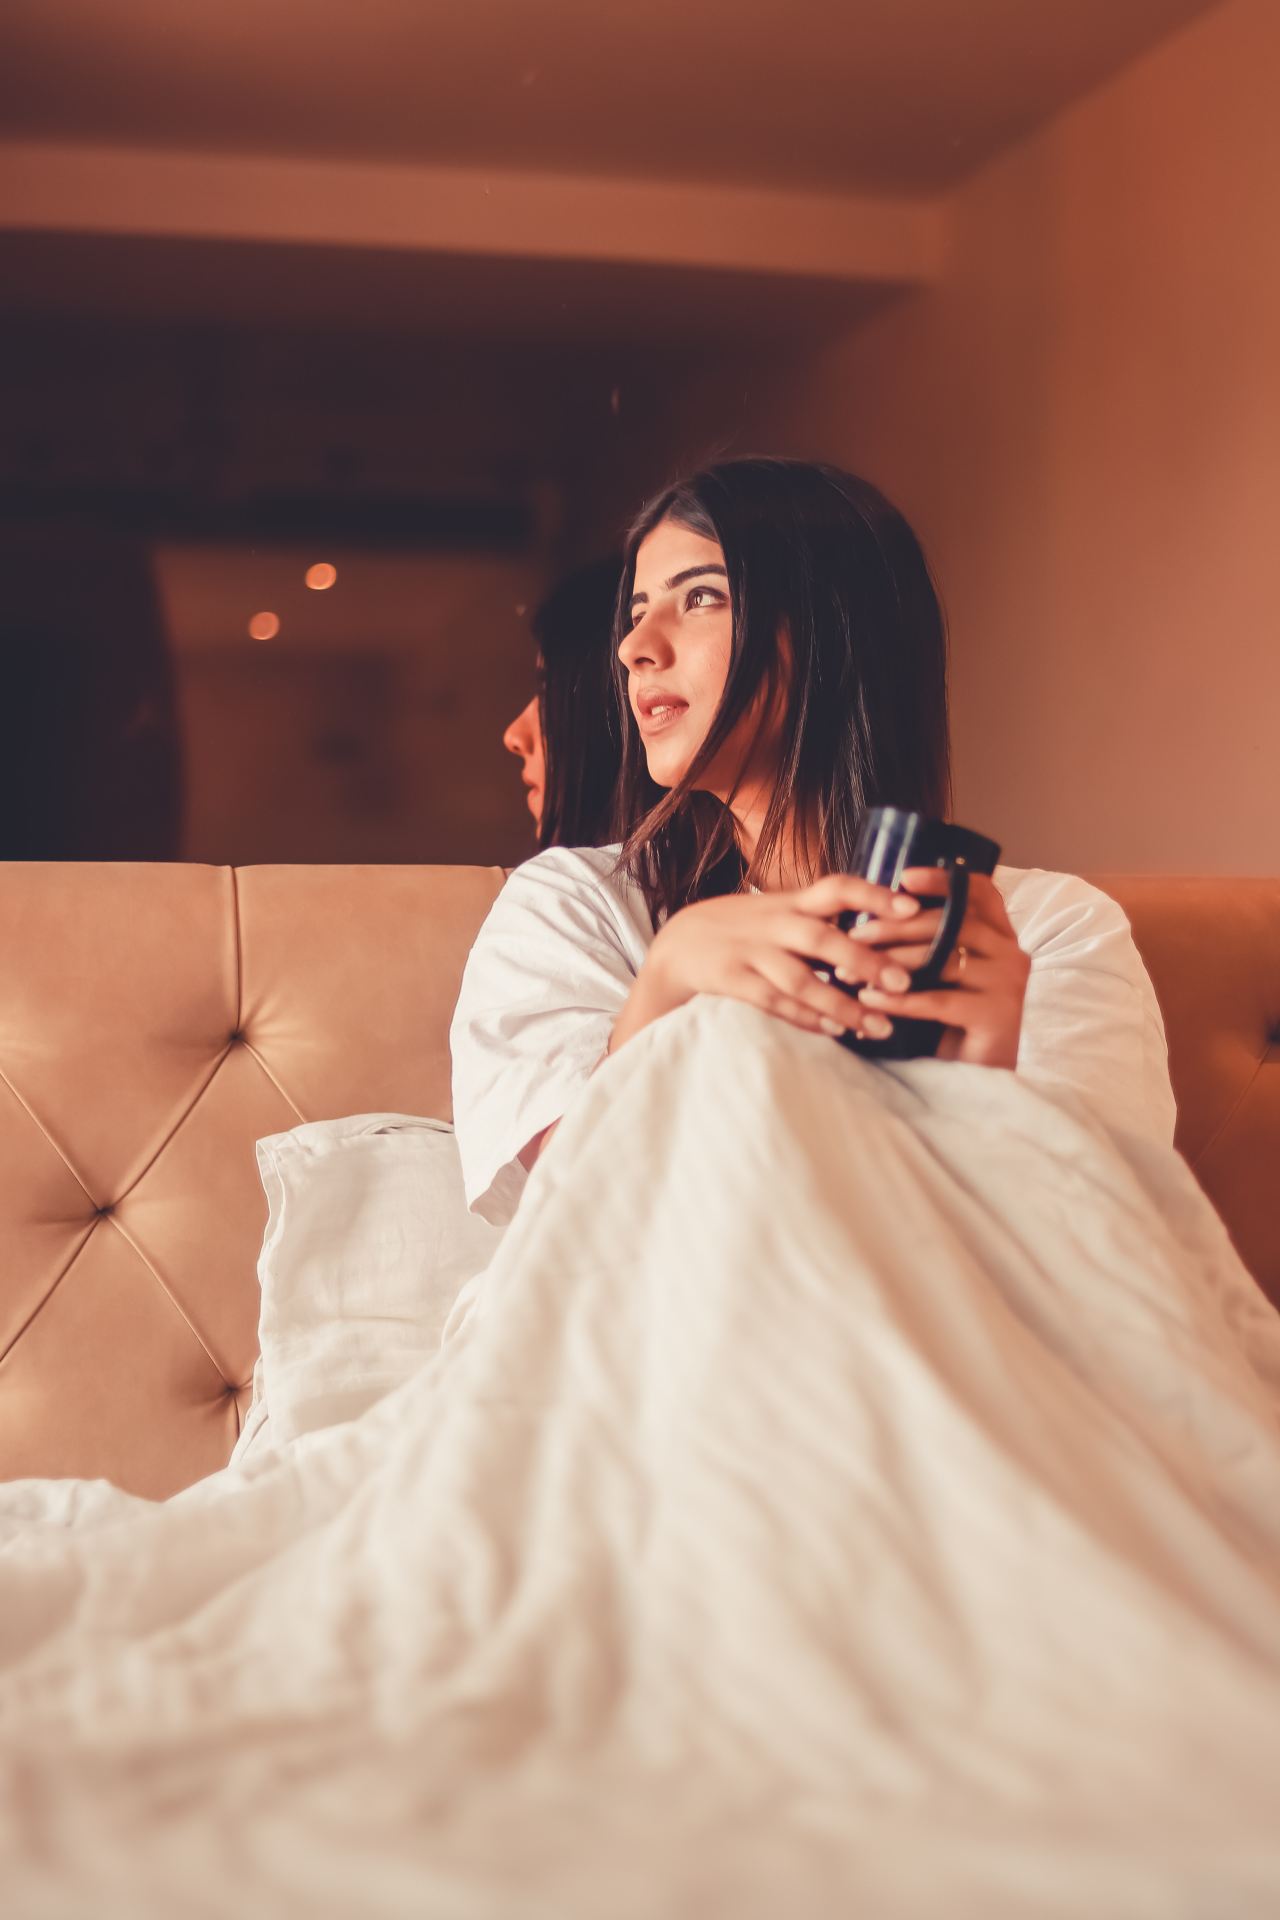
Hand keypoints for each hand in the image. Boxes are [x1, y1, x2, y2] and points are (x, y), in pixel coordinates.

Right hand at [628, 874, 929, 1044]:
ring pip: (799, 979)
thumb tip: (884, 923)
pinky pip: (773, 1002)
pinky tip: (835, 1031)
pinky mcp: (731, 980)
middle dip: (864, 960)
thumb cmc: (743, 928)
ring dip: (841, 1004)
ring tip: (879, 1027)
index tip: (913, 908)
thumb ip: (822, 916)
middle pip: (821, 938)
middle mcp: (772, 923)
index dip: (874, 895)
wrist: (677, 944)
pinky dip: (805, 1018)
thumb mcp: (779, 910)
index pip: (836, 888)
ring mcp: (749, 953)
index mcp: (791, 902)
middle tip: (903, 982)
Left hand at [852, 867, 1029, 1067]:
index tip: (903, 878)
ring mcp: (1010, 983)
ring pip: (944, 958)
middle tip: (854, 936)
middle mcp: (1013, 952)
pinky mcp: (999, 1015)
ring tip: (851, 972)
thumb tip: (870, 918)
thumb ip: (926, 946)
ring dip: (891, 963)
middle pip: (953, 922)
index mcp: (1001, 936)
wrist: (979, 1078)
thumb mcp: (939, 976)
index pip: (980, 892)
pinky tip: (869, 1001)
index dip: (943, 880)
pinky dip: (900, 1000)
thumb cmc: (952, 1024)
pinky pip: (940, 1000)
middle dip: (896, 927)